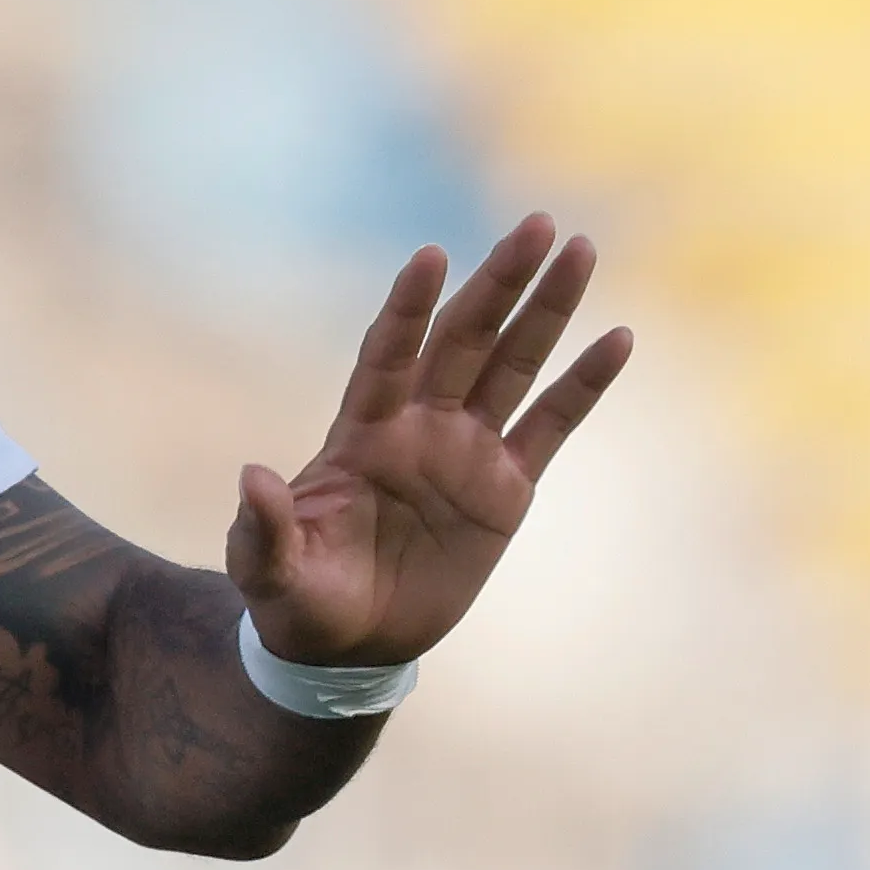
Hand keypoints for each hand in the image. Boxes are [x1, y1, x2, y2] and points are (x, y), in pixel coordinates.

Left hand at [231, 214, 630, 668]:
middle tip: (535, 223)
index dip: (408, 309)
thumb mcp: (268, 570)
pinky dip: (584, 384)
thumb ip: (264, 528)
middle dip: (497, 283)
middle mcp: (418, 426)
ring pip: (513, 365)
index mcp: (360, 433)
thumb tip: (251, 477)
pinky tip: (618, 338)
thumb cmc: (297, 599)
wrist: (348, 646)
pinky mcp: (506, 488)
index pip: (388, 355)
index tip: (430, 257)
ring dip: (547, 310)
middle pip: (463, 339)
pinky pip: (552, 425)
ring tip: (581, 248)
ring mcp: (466, 452)